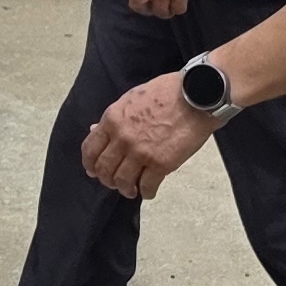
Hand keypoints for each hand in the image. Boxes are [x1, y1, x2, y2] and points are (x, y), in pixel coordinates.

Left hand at [83, 76, 215, 201]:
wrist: (196, 96)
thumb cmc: (167, 92)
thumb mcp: (131, 98)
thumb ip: (114, 118)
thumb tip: (95, 129)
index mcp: (112, 120)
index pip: (90, 149)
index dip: (89, 164)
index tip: (93, 170)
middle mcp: (122, 138)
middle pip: (104, 169)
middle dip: (107, 179)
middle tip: (114, 182)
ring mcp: (141, 152)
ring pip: (122, 181)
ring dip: (125, 189)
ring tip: (131, 190)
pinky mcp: (161, 164)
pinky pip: (147, 186)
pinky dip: (146, 193)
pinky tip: (148, 191)